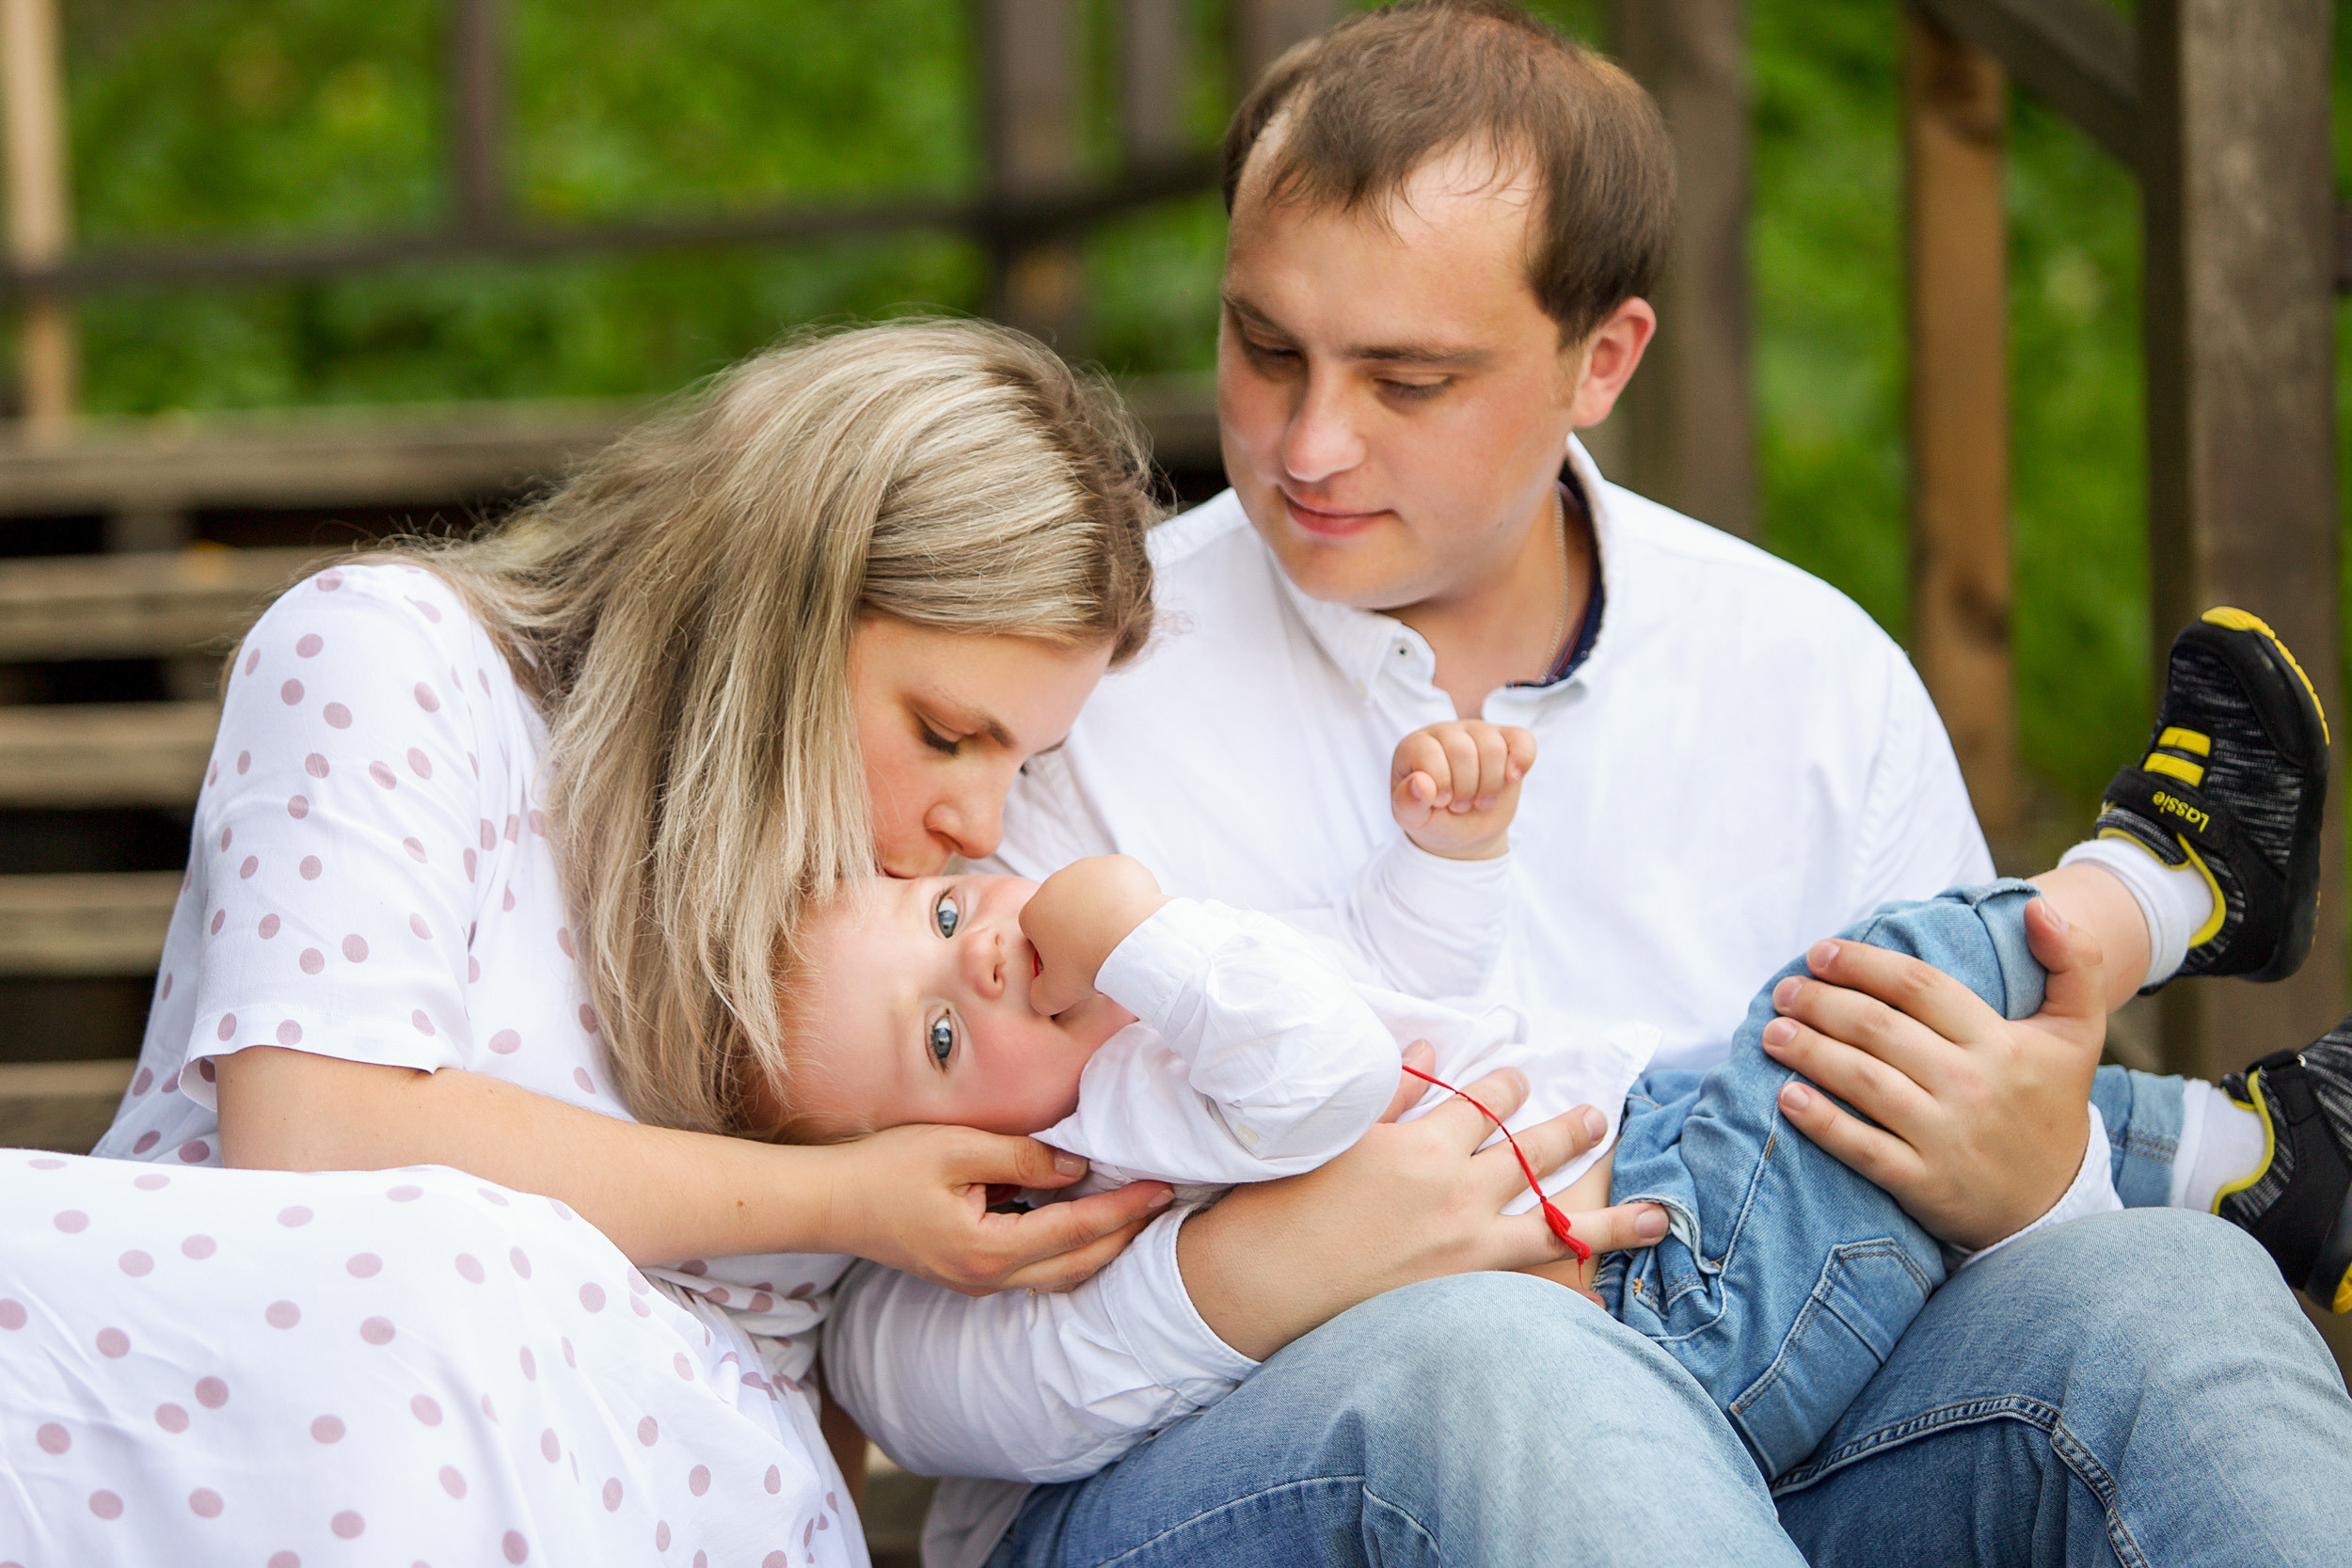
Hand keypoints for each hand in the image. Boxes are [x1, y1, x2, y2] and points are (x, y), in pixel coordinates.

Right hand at [828, 1122, 1173, 1293]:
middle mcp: (988, 1278)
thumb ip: (1021, 1157)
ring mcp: (978, 1282)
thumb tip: (1077, 1166)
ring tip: (1134, 1212)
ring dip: (1100, 1247)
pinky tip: (1082, 1220)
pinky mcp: (969, 1273)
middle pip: (1078, 1265)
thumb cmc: (885, 1168)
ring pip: (1059, 1275)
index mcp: (989, 1249)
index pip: (1076, 1231)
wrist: (829, 1203)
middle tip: (1164, 1200)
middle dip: (1125, 1235)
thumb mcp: (956, 1148)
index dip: (1124, 1209)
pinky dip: (1068, 1249)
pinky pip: (1035, 1269)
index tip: (1162, 1187)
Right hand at [1021, 855, 1167, 1015]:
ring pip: (1093, 889)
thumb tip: (1038, 995)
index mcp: (1034, 911)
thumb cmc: (1090, 967)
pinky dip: (1127, 894)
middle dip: (1077, 923)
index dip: (1054, 945)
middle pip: (1064, 905)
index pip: (1038, 927)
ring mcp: (1088, 868)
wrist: (1132, 942)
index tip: (1073, 960)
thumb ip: (1039, 996)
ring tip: (1119, 933)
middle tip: (1098, 948)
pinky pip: (1121, 880)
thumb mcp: (1054, 996)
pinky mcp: (1118, 864)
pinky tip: (1135, 916)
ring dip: (1102, 906)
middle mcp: (1056, 882)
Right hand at [1177, 1041, 1665, 1358]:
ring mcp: (1463, 1249)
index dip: (1507, 1088)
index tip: (1521, 1078)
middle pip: (1531, 1155)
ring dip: (1610, 1216)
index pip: (1482, 1104)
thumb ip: (1388, 1094)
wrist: (1254, 1287)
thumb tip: (1430, 1050)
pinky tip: (1605, 1305)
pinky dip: (1571, 1297)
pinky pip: (1531, 1290)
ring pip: (1556, 1224)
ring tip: (1654, 1212)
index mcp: (1420, 1145)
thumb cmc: (1281, 1204)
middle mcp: (1454, 1193)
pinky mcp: (1457, 1296)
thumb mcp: (1334, 1136)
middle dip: (1570, 1133)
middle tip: (1598, 1119)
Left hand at [1390, 721, 1536, 860]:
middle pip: (1463, 750)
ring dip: (1490, 785)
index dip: (1440, 783)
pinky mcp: (1506, 741)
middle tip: (1461, 805)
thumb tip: (1420, 782)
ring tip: (1480, 800)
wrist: (1463, 829)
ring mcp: (1477, 733)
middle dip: (1465, 788)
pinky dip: (1521, 761)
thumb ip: (1408, 803)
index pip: (1428, 752)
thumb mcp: (1413, 819)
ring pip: (1493, 747)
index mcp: (1415, 746)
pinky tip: (1511, 778)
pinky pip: (1522, 740)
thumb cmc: (1433, 818)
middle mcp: (1445, 733)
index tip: (1440, 802)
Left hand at [1759, 897, 2106, 1249]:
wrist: (2056, 1205)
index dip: (1862, 963)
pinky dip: (1821, 1122)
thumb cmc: (2050, 1102)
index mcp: (1999, 1042)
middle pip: (1878, 1028)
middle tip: (1784, 991)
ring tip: (1772, 1033)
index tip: (1820, 952)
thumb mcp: (2078, 1032)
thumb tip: (2037, 908)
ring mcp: (1946, 1137)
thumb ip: (2074, 963)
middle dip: (1821, 1003)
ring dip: (1809, 1052)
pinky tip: (1786, 1097)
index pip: (1917, 986)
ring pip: (1863, 1081)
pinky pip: (1862, 1148)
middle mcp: (1972, 1085)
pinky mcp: (1925, 1184)